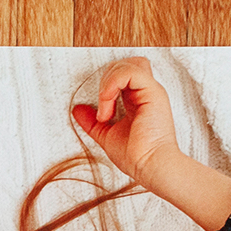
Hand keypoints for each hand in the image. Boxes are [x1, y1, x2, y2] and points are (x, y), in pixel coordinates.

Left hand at [72, 56, 180, 187]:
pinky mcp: (153, 92)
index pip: (123, 75)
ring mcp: (150, 90)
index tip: (100, 114)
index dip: (106, 86)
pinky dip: (112, 84)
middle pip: (126, 64)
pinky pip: (130, 71)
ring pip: (128, 64)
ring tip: (105, 108)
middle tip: (102, 108)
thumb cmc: (135, 156)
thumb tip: (77, 109)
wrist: (149, 166)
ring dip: (109, 83)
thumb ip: (92, 122)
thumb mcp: (106, 135)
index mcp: (138, 99)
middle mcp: (145, 92)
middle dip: (106, 80)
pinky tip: (107, 105)